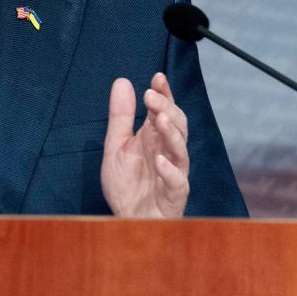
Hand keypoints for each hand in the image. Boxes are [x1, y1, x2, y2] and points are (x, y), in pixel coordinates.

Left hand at [100, 72, 189, 217]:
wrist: (127, 219)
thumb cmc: (127, 183)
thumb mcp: (116, 144)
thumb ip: (121, 116)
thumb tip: (122, 81)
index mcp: (154, 138)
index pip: (164, 111)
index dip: (164, 94)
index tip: (157, 77)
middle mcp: (167, 152)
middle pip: (176, 126)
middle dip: (166, 109)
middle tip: (152, 96)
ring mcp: (173, 173)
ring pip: (180, 150)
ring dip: (172, 134)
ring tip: (160, 118)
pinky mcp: (174, 195)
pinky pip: (177, 182)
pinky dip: (170, 171)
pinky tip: (160, 161)